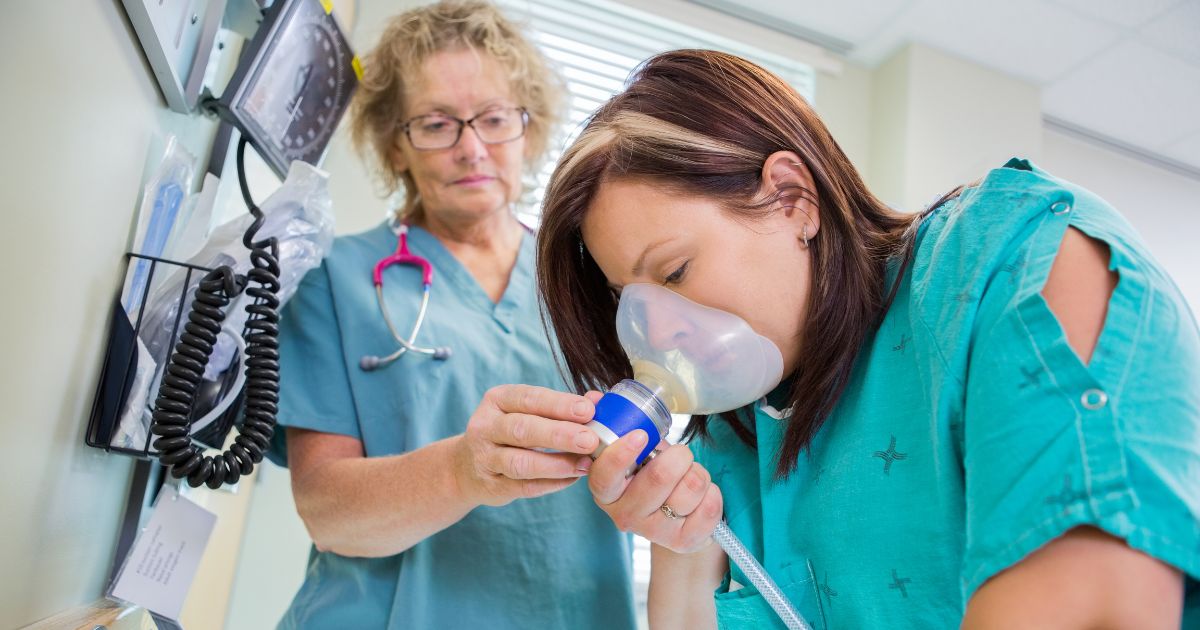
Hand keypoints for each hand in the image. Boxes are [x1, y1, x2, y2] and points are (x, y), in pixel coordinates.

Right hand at [453, 385, 601, 506]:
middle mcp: (485, 426)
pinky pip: (524, 487)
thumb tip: (598, 401)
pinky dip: (551, 484)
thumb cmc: (509, 433)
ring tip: (586, 464)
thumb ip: (561, 407)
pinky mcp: (491, 486)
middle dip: (559, 434)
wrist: (466, 467)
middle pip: (522, 430)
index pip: (529, 398)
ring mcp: (485, 458)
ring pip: (521, 463)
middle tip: (590, 440)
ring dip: (556, 464)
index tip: (588, 410)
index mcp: (497, 400)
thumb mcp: (527, 412)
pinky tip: (572, 478)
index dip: (559, 404)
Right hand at [588, 430, 722, 552]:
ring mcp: (653, 532)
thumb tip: (608, 404)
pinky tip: (702, 496)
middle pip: (659, 476)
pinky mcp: (681, 543)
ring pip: (691, 486)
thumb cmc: (653, 475)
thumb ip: (627, 432)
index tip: (641, 436)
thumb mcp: (638, 453)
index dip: (621, 454)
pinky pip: (709, 506)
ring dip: (698, 473)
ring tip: (689, 477)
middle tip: (681, 455)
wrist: (676, 518)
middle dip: (679, 455)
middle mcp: (625, 516)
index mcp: (606, 491)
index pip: (604, 477)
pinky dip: (712, 492)